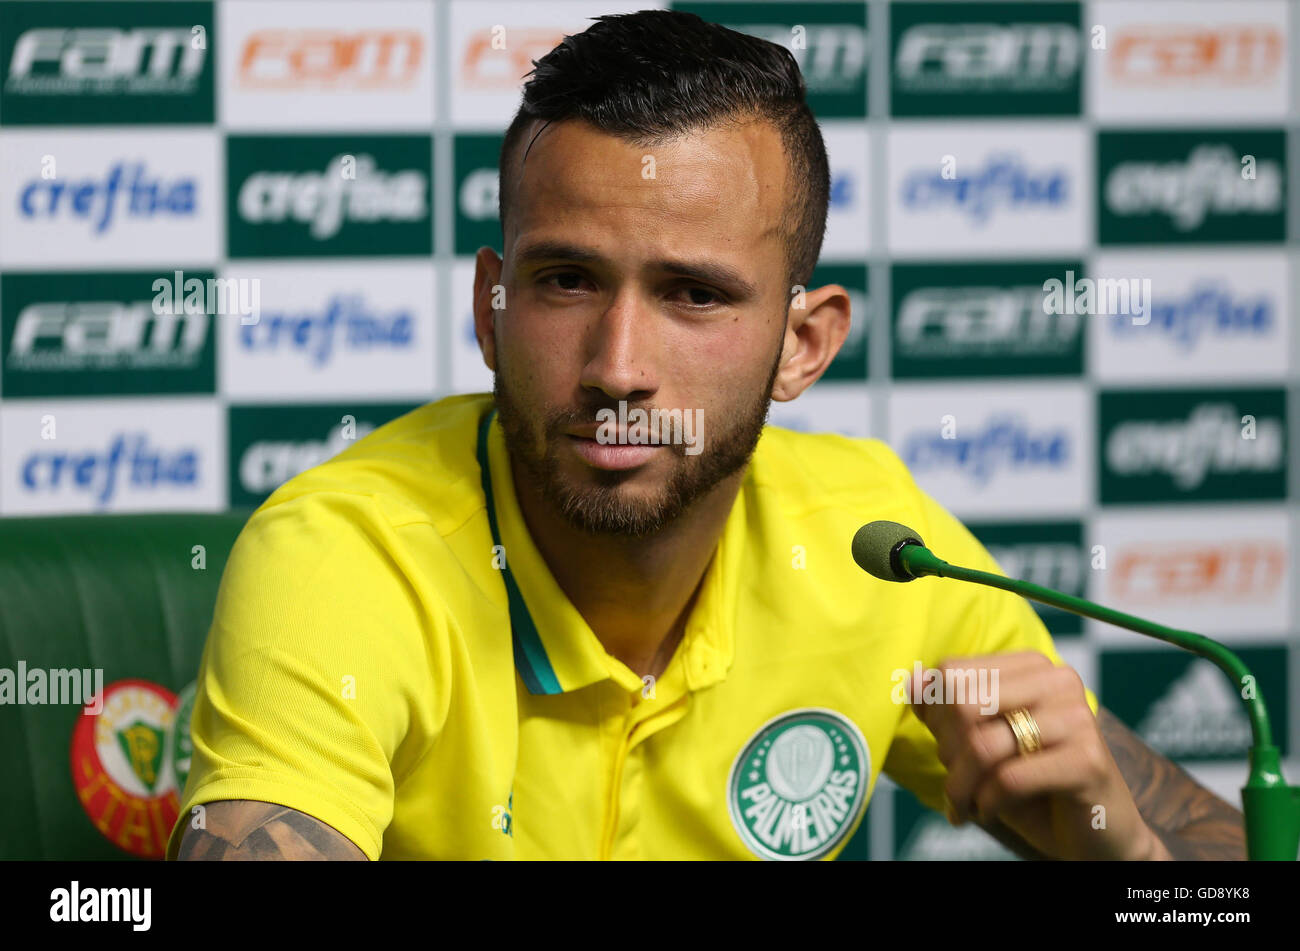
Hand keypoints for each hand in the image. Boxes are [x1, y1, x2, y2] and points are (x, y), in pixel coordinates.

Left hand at [908, 651, 1160, 860]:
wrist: (1099, 835)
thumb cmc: (1034, 784)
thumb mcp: (981, 743)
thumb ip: (946, 710)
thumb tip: (912, 680)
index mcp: (1031, 666)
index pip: (952, 672)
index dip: (933, 714)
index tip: (941, 746)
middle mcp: (1058, 681)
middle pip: (963, 702)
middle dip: (946, 750)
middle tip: (954, 782)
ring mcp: (1077, 718)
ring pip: (982, 744)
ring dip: (960, 785)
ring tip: (962, 805)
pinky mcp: (1088, 760)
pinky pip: (1009, 778)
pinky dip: (986, 803)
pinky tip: (986, 812)